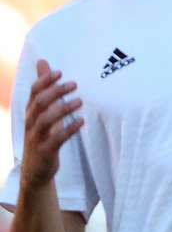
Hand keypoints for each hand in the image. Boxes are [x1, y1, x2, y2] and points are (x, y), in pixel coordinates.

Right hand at [20, 60, 83, 188]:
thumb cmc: (42, 136)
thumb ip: (44, 89)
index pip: (34, 91)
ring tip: (80, 101)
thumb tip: (43, 62)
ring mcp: (36, 136)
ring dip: (63, 108)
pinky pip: (56, 138)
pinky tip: (81, 122)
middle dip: (56, 91)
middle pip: (39, 102)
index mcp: (30, 112)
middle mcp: (31, 122)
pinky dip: (68, 129)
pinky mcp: (45, 150)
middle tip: (74, 84)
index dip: (44, 81)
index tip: (59, 72)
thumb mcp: (41, 112)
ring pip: (45, 119)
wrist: (35, 169)